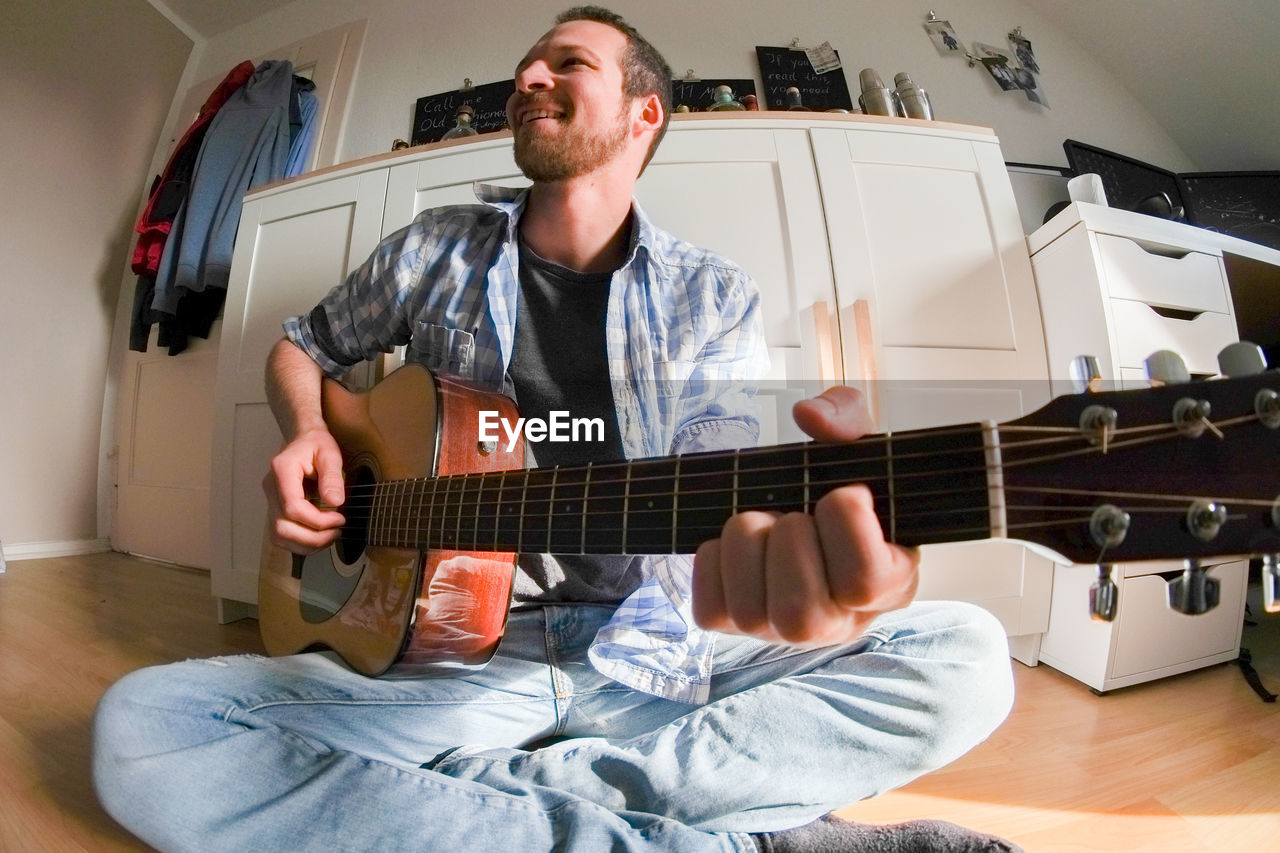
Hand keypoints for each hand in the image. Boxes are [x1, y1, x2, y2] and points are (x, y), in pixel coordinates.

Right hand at [263, 427, 346, 553]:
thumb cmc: (317, 444)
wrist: (303, 440)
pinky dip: (301, 542)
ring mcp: (270, 501)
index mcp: (282, 471)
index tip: (339, 518)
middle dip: (312, 537)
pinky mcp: (275, 510)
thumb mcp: (330, 453)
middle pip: (282, 527)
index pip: (292, 507)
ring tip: (331, 536)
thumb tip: (335, 503)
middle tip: (337, 531)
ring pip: (279, 536)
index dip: (317, 520)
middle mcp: (271, 489)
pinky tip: (320, 536)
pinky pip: (282, 535)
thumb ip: (332, 476)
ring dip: (307, 544)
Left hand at [691, 386, 919, 644]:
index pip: (864, 579)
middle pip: (800, 606)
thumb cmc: (833, 487)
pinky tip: (736, 547)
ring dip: (747, 544)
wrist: (798, 508)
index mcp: (889, 586)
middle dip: (788, 535)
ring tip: (765, 523)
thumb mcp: (853, 445)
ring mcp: (782, 632)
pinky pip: (709, 607)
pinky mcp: (731, 626)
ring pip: (751, 609)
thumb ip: (846, 417)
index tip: (843, 490)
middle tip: (795, 512)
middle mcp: (839, 624)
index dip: (845, 521)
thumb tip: (808, 413)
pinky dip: (713, 563)